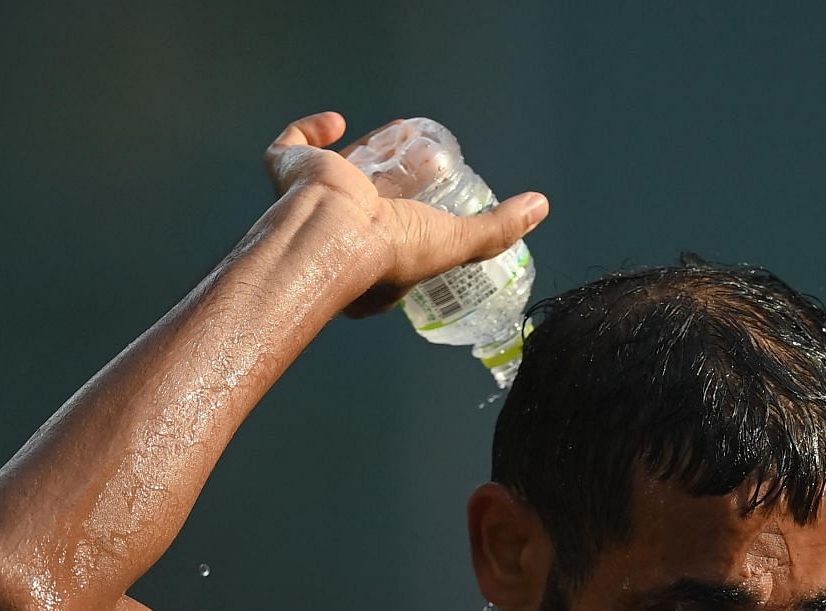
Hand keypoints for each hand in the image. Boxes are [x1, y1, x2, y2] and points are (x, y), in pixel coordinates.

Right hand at [264, 111, 548, 317]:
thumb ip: (497, 230)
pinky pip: (288, 149)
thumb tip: (539, 207)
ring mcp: (306, 206)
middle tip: (417, 166)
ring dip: (360, 156)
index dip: (408, 228)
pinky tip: (336, 123)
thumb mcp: (455, 243)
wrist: (334, 232)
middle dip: (387, 188)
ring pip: (329, 178)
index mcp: (366, 272)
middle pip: (362, 210)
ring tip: (393, 138)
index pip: (389, 247)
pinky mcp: (287, 174)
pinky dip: (308, 132)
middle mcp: (332, 241)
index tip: (428, 210)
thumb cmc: (390, 252)